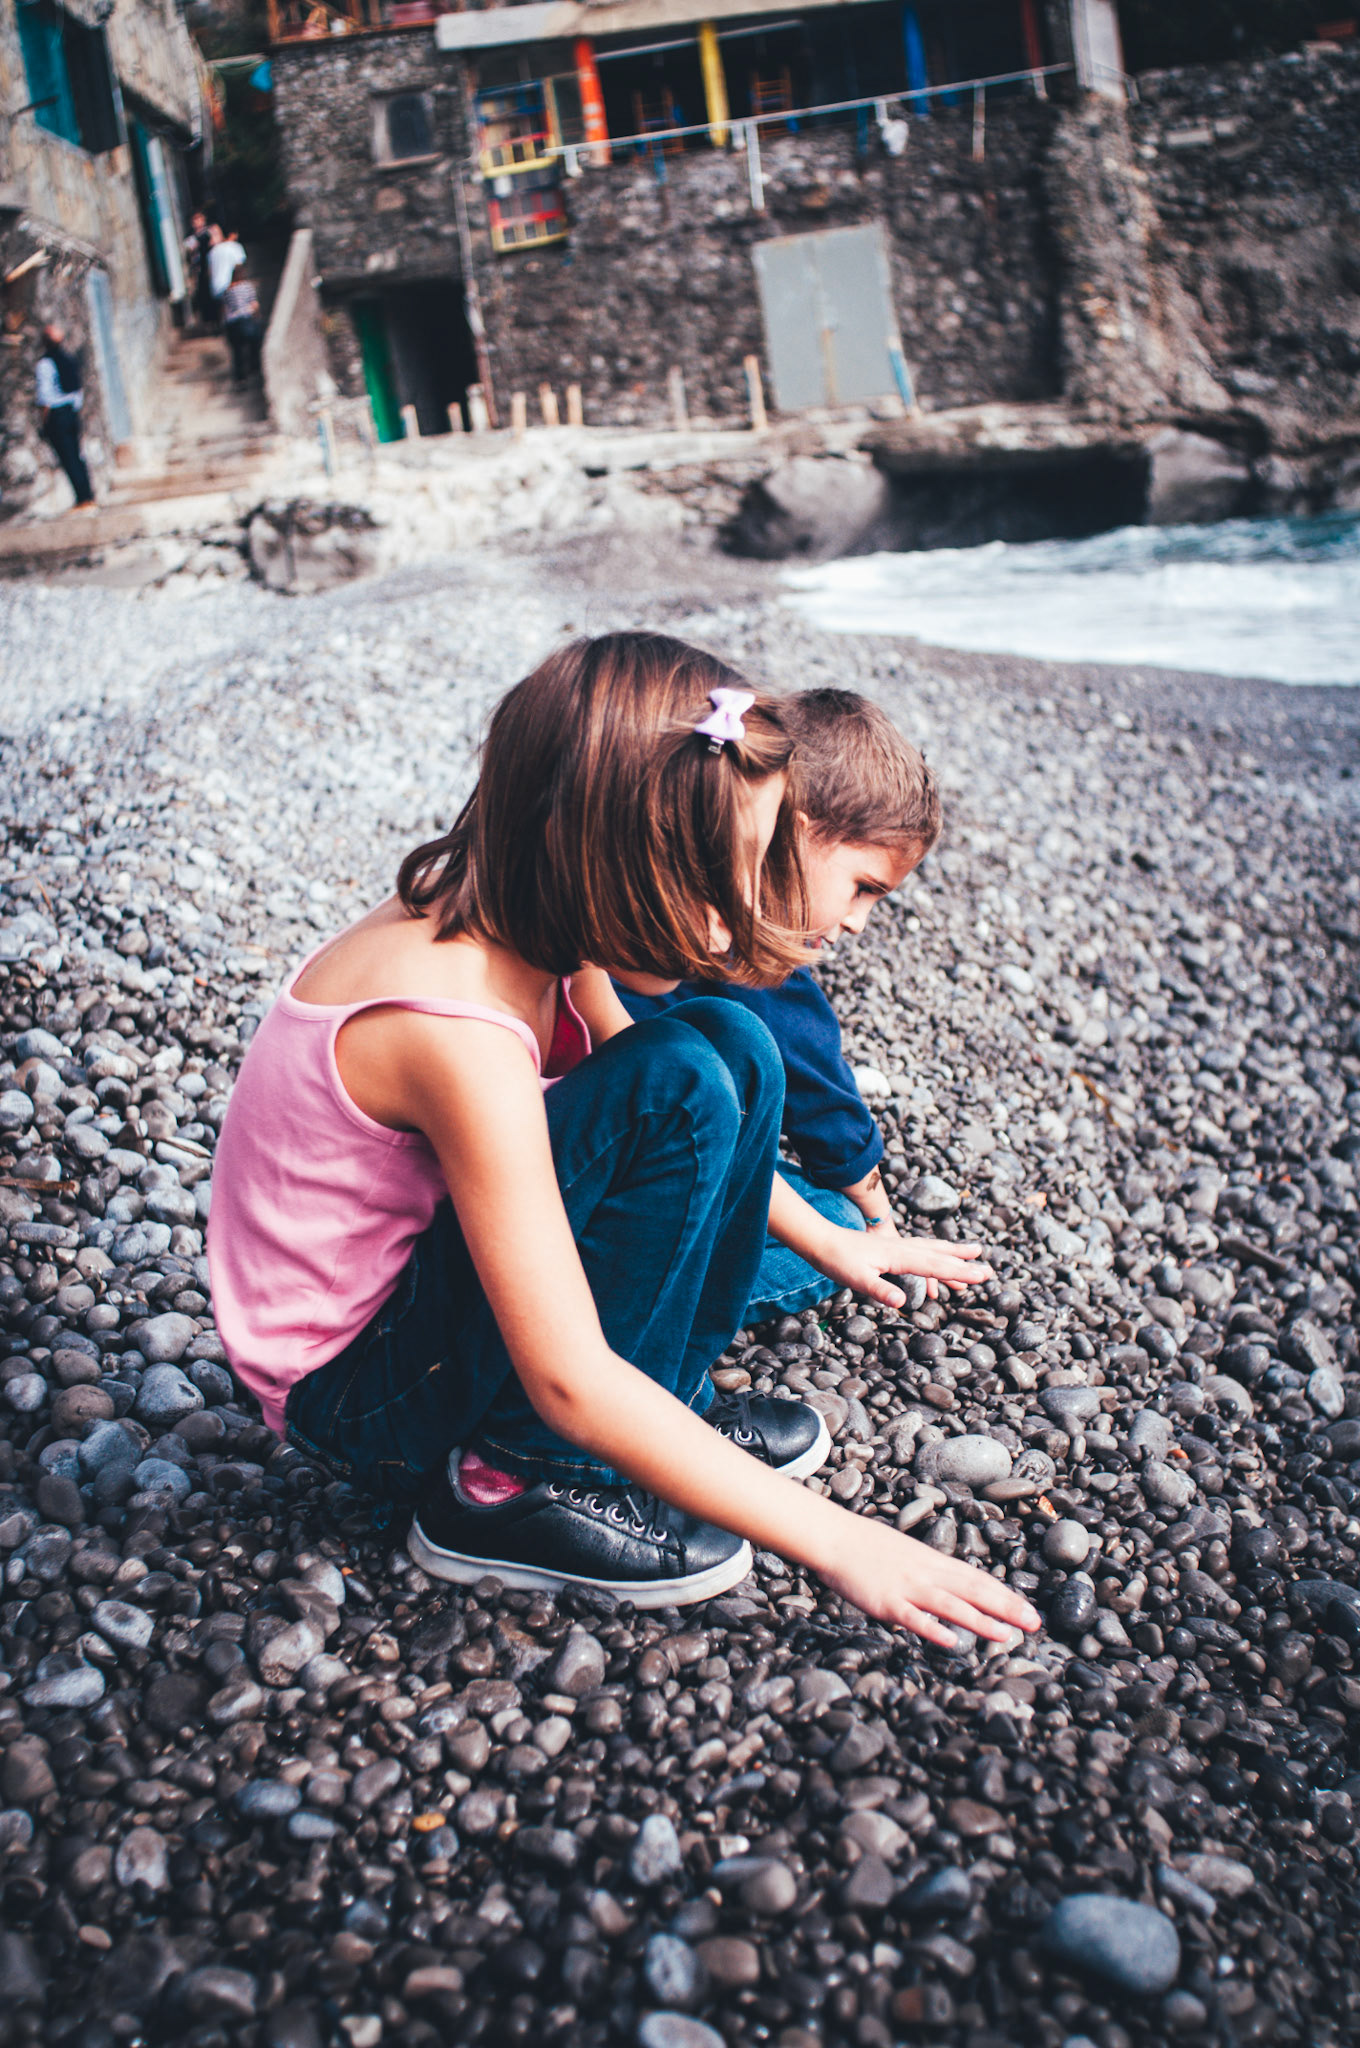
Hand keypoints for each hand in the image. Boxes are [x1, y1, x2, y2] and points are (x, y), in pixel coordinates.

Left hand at [816, 1222, 993, 1308]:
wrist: (821, 1240)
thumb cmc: (838, 1261)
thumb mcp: (857, 1279)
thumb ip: (880, 1290)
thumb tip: (902, 1303)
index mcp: (899, 1256)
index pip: (936, 1266)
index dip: (961, 1272)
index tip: (984, 1276)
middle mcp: (902, 1248)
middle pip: (939, 1254)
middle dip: (964, 1262)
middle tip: (988, 1268)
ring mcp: (897, 1247)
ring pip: (931, 1250)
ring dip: (953, 1254)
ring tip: (974, 1254)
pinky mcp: (890, 1249)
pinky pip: (920, 1252)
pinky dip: (934, 1257)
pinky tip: (936, 1263)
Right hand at [817, 1517, 1039, 1646]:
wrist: (836, 1537)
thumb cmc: (870, 1548)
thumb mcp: (909, 1555)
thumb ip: (932, 1573)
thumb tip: (955, 1589)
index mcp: (934, 1562)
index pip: (977, 1579)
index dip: (1005, 1595)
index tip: (1030, 1609)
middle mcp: (927, 1573)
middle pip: (973, 1590)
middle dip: (1006, 1607)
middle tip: (1035, 1623)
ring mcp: (908, 1587)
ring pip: (950, 1605)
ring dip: (980, 1620)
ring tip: (1006, 1634)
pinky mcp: (887, 1602)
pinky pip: (913, 1618)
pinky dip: (932, 1629)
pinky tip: (952, 1642)